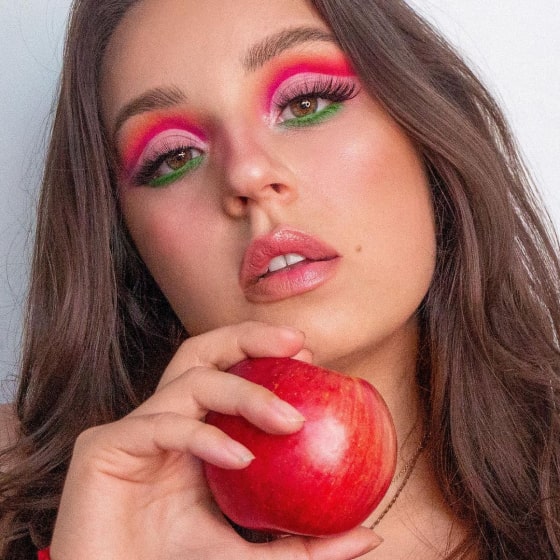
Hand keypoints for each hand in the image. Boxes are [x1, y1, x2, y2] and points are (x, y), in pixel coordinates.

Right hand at [49, 322, 381, 558]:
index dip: (266, 354)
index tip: (313, 359)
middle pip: (202, 350)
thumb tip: (369, 535)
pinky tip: (240, 457)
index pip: (227, 370)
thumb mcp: (250, 552)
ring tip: (288, 419)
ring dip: (243, 391)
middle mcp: (164, 417)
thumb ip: (300, 544)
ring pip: (189, 380)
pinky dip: (205, 436)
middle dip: (248, 337)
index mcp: (193, 429)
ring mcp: (133, 429)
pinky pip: (162, 426)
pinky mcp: (102, 448)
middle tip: (298, 344)